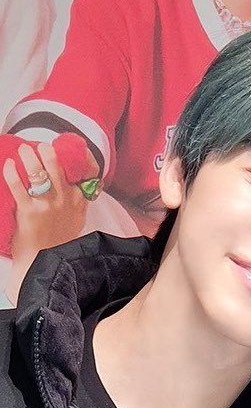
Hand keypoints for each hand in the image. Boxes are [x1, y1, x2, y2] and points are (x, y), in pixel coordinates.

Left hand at [2, 142, 96, 303]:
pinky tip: (9, 165)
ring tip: (23, 150)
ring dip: (30, 158)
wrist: (46, 261)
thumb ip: (75, 202)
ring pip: (40, 174)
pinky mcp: (29, 212)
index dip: (79, 159)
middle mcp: (66, 200)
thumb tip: (72, 185)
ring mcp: (48, 205)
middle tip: (40, 147)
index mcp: (78, 201)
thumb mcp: (76, 219)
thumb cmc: (59, 241)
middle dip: (48, 153)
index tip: (70, 150)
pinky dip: (13, 173)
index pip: (84, 174)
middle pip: (58, 168)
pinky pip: (19, 187)